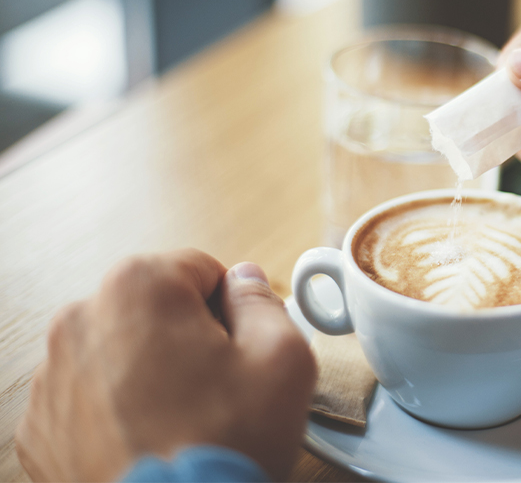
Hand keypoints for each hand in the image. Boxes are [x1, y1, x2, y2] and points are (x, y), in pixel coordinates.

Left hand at [15, 249, 316, 481]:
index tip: (240, 347)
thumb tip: (247, 283)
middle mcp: (80, 322)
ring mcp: (53, 379)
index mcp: (137, 288)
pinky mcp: (41, 430)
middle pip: (155, 309)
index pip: (200, 270)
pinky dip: (120, 413)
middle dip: (188, 338)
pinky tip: (153, 443)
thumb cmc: (223, 448)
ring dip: (151, 374)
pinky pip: (92, 400)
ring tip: (186, 423)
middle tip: (219, 390)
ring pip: (121, 353)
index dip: (232, 308)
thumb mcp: (283, 359)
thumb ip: (265, 302)